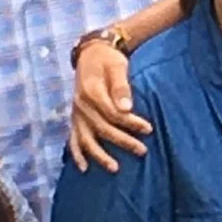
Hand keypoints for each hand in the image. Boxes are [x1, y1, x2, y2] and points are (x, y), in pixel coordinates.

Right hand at [67, 40, 153, 175]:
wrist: (90, 53)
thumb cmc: (108, 60)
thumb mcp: (117, 66)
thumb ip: (121, 87)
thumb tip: (127, 108)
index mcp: (91, 91)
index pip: (112, 113)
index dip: (131, 123)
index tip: (149, 129)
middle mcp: (81, 105)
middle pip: (102, 128)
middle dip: (123, 141)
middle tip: (143, 150)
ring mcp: (76, 113)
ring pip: (86, 138)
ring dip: (99, 155)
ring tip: (115, 168)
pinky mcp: (75, 118)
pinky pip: (72, 139)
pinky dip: (76, 154)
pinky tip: (84, 168)